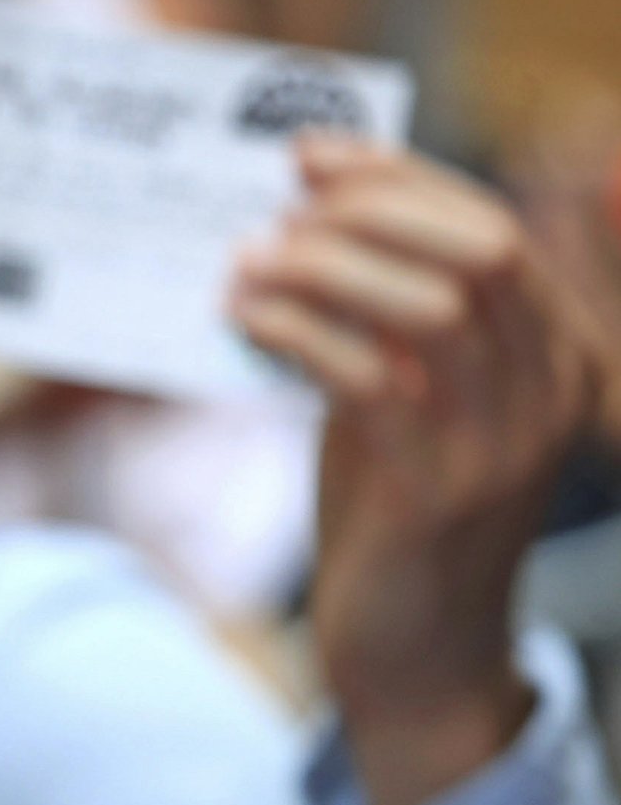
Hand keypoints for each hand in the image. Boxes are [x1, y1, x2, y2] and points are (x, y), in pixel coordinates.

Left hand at [230, 137, 597, 804]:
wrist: (417, 655)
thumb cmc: (395, 512)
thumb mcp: (404, 394)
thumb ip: (380, 317)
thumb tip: (303, 219)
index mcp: (559, 352)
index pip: (494, 226)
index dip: (401, 176)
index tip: (310, 150)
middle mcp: (552, 390)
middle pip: (480, 249)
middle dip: (373, 208)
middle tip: (280, 207)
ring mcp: (504, 445)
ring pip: (433, 307)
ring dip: (327, 268)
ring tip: (248, 260)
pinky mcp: (439, 495)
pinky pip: (371, 381)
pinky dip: (299, 332)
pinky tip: (244, 318)